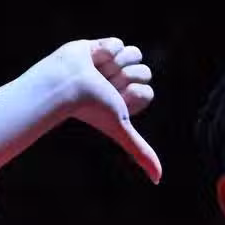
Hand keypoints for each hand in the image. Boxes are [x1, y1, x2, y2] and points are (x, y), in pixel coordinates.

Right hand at [37, 37, 161, 182]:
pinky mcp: (100, 48)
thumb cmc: (92, 107)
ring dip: (118, 62)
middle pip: (145, 72)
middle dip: (127, 76)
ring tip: (98, 71)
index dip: (135, 93)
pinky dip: (106, 49)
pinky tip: (92, 58)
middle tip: (105, 85)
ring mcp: (111, 66)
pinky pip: (118, 43)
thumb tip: (158, 181)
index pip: (148, 91)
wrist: (66, 83)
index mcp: (127, 101)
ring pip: (134, 54)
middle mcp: (120, 85)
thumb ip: (140, 152)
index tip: (116, 99)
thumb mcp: (122, 128)